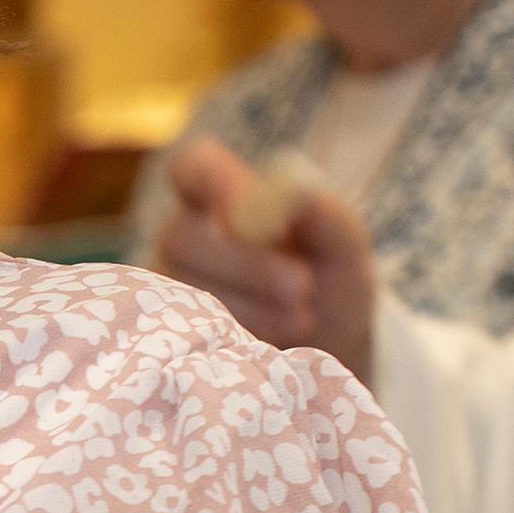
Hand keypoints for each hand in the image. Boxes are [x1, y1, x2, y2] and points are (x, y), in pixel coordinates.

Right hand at [158, 135, 377, 382]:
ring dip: (249, 307)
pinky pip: (188, 331)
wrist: (325, 344)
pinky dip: (237, 336)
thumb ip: (325, 216)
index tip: (248, 204)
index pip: (193, 168)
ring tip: (301, 319)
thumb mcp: (344, 245)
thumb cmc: (329, 280)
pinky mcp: (169, 332)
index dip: (211, 181)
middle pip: (181, 236)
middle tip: (300, 286)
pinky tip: (271, 340)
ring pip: (184, 290)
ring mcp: (170, 287)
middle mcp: (185, 237)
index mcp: (223, 197)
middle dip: (243, 263)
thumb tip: (299, 194)